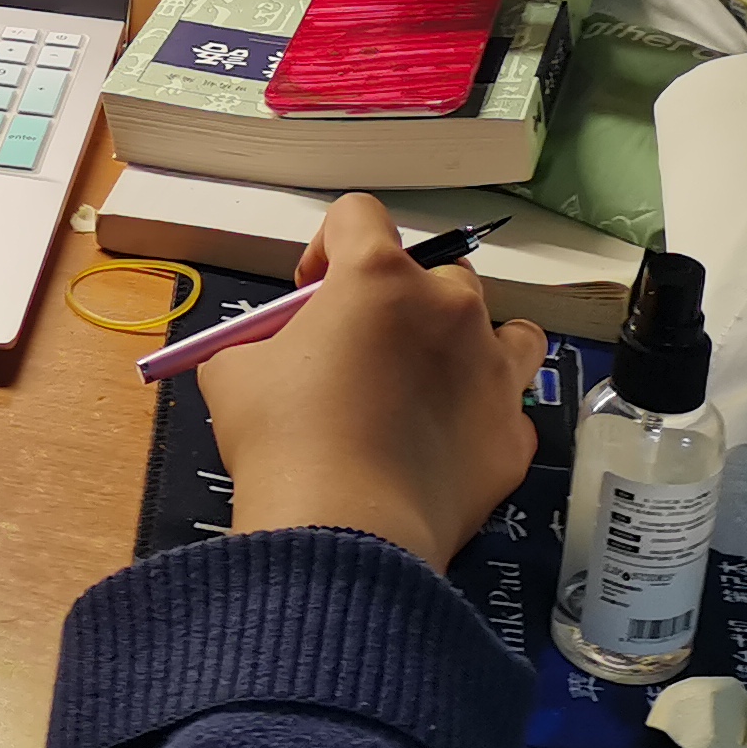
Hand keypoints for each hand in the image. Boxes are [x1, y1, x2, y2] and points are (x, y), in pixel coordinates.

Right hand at [197, 192, 544, 567]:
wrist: (343, 532)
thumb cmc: (283, 440)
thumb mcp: (235, 373)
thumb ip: (260, 342)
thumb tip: (269, 352)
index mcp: (378, 277)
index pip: (358, 215)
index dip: (326, 246)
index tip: (311, 291)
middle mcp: (449, 309)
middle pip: (437, 271)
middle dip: (401, 299)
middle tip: (364, 347)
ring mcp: (492, 371)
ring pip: (508, 330)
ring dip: (472, 343)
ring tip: (434, 379)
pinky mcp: (511, 435)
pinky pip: (507, 409)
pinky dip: (480, 419)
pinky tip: (444, 446)